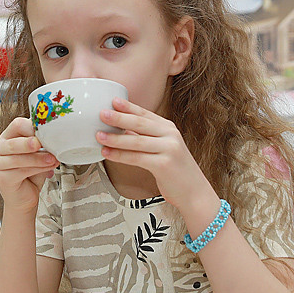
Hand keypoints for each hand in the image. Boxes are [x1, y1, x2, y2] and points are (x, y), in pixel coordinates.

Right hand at [0, 116, 58, 216]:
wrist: (24, 200)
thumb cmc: (30, 176)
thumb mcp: (36, 155)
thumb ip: (40, 145)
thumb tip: (54, 136)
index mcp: (6, 138)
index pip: (16, 125)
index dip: (30, 127)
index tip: (45, 130)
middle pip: (13, 142)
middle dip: (29, 143)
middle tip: (42, 144)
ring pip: (18, 158)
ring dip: (38, 159)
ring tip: (52, 160)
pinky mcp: (1, 178)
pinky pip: (21, 171)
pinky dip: (37, 169)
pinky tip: (47, 168)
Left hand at [97, 98, 215, 217]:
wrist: (194, 191)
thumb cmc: (175, 170)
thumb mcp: (164, 148)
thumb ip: (145, 138)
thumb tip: (120, 130)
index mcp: (169, 128)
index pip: (145, 114)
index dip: (128, 107)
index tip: (113, 101)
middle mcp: (170, 135)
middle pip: (140, 123)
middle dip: (119, 118)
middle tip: (102, 114)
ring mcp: (169, 149)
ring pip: (137, 141)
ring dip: (115, 138)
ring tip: (99, 135)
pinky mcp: (164, 164)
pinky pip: (137, 158)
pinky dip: (120, 155)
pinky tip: (107, 153)